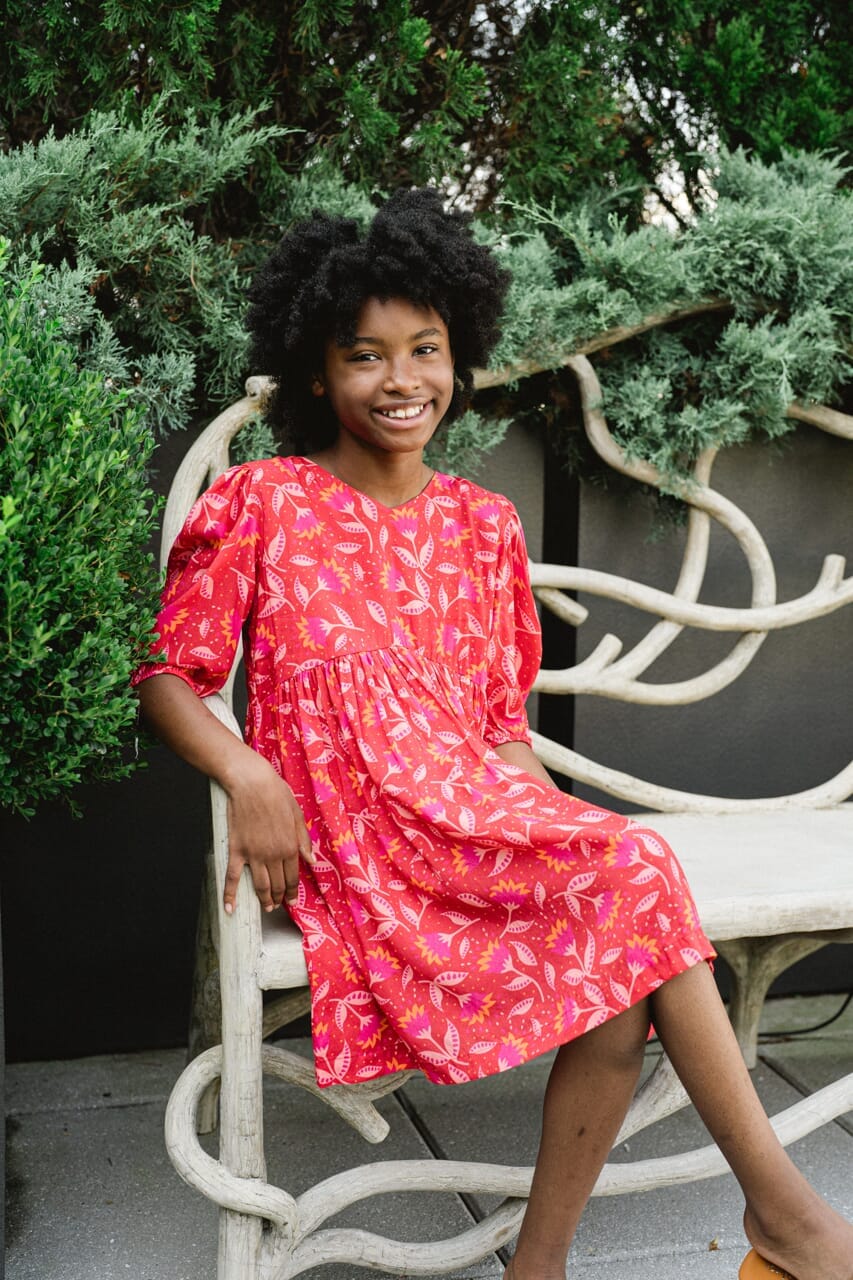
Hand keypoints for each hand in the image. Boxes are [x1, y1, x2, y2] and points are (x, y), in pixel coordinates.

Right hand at [222, 751, 313, 914]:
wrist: (252, 783)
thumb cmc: (276, 794)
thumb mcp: (297, 814)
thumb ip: (304, 840)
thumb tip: (311, 860)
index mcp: (290, 846)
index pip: (292, 877)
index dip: (292, 891)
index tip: (291, 900)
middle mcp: (273, 855)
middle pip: (277, 884)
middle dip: (279, 897)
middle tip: (278, 904)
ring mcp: (254, 855)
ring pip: (260, 886)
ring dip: (264, 899)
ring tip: (266, 907)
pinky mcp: (237, 850)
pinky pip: (233, 878)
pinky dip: (230, 895)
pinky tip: (230, 909)